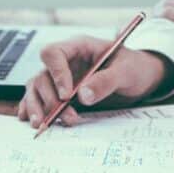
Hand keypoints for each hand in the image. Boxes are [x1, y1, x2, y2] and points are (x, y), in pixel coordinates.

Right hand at [18, 36, 172, 127]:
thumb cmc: (135, 68)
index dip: (56, 74)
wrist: (141, 78)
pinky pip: (40, 98)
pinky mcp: (61, 93)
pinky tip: (31, 119)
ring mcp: (61, 78)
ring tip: (41, 125)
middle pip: (43, 75)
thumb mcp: (126, 72)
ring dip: (38, 107)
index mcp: (79, 47)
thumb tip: (83, 96)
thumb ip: (106, 81)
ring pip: (37, 88)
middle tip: (65, 116)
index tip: (67, 95)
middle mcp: (66, 61)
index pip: (54, 53)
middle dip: (50, 99)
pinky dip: (33, 109)